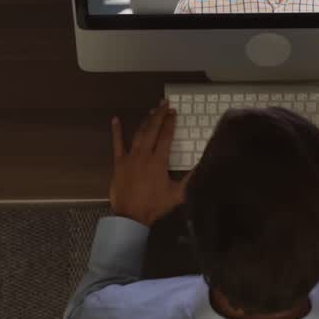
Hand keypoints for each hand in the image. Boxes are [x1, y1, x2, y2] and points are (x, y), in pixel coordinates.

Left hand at [109, 100, 185, 226]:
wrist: (130, 215)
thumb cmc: (154, 205)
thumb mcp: (177, 194)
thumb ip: (190, 179)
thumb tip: (203, 166)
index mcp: (158, 161)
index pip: (166, 136)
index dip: (170, 123)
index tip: (174, 112)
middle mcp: (144, 154)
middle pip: (152, 130)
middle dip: (159, 115)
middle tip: (163, 103)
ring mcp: (130, 157)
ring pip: (138, 134)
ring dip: (145, 121)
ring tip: (151, 110)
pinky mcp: (118, 162)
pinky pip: (117, 144)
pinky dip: (116, 131)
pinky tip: (116, 119)